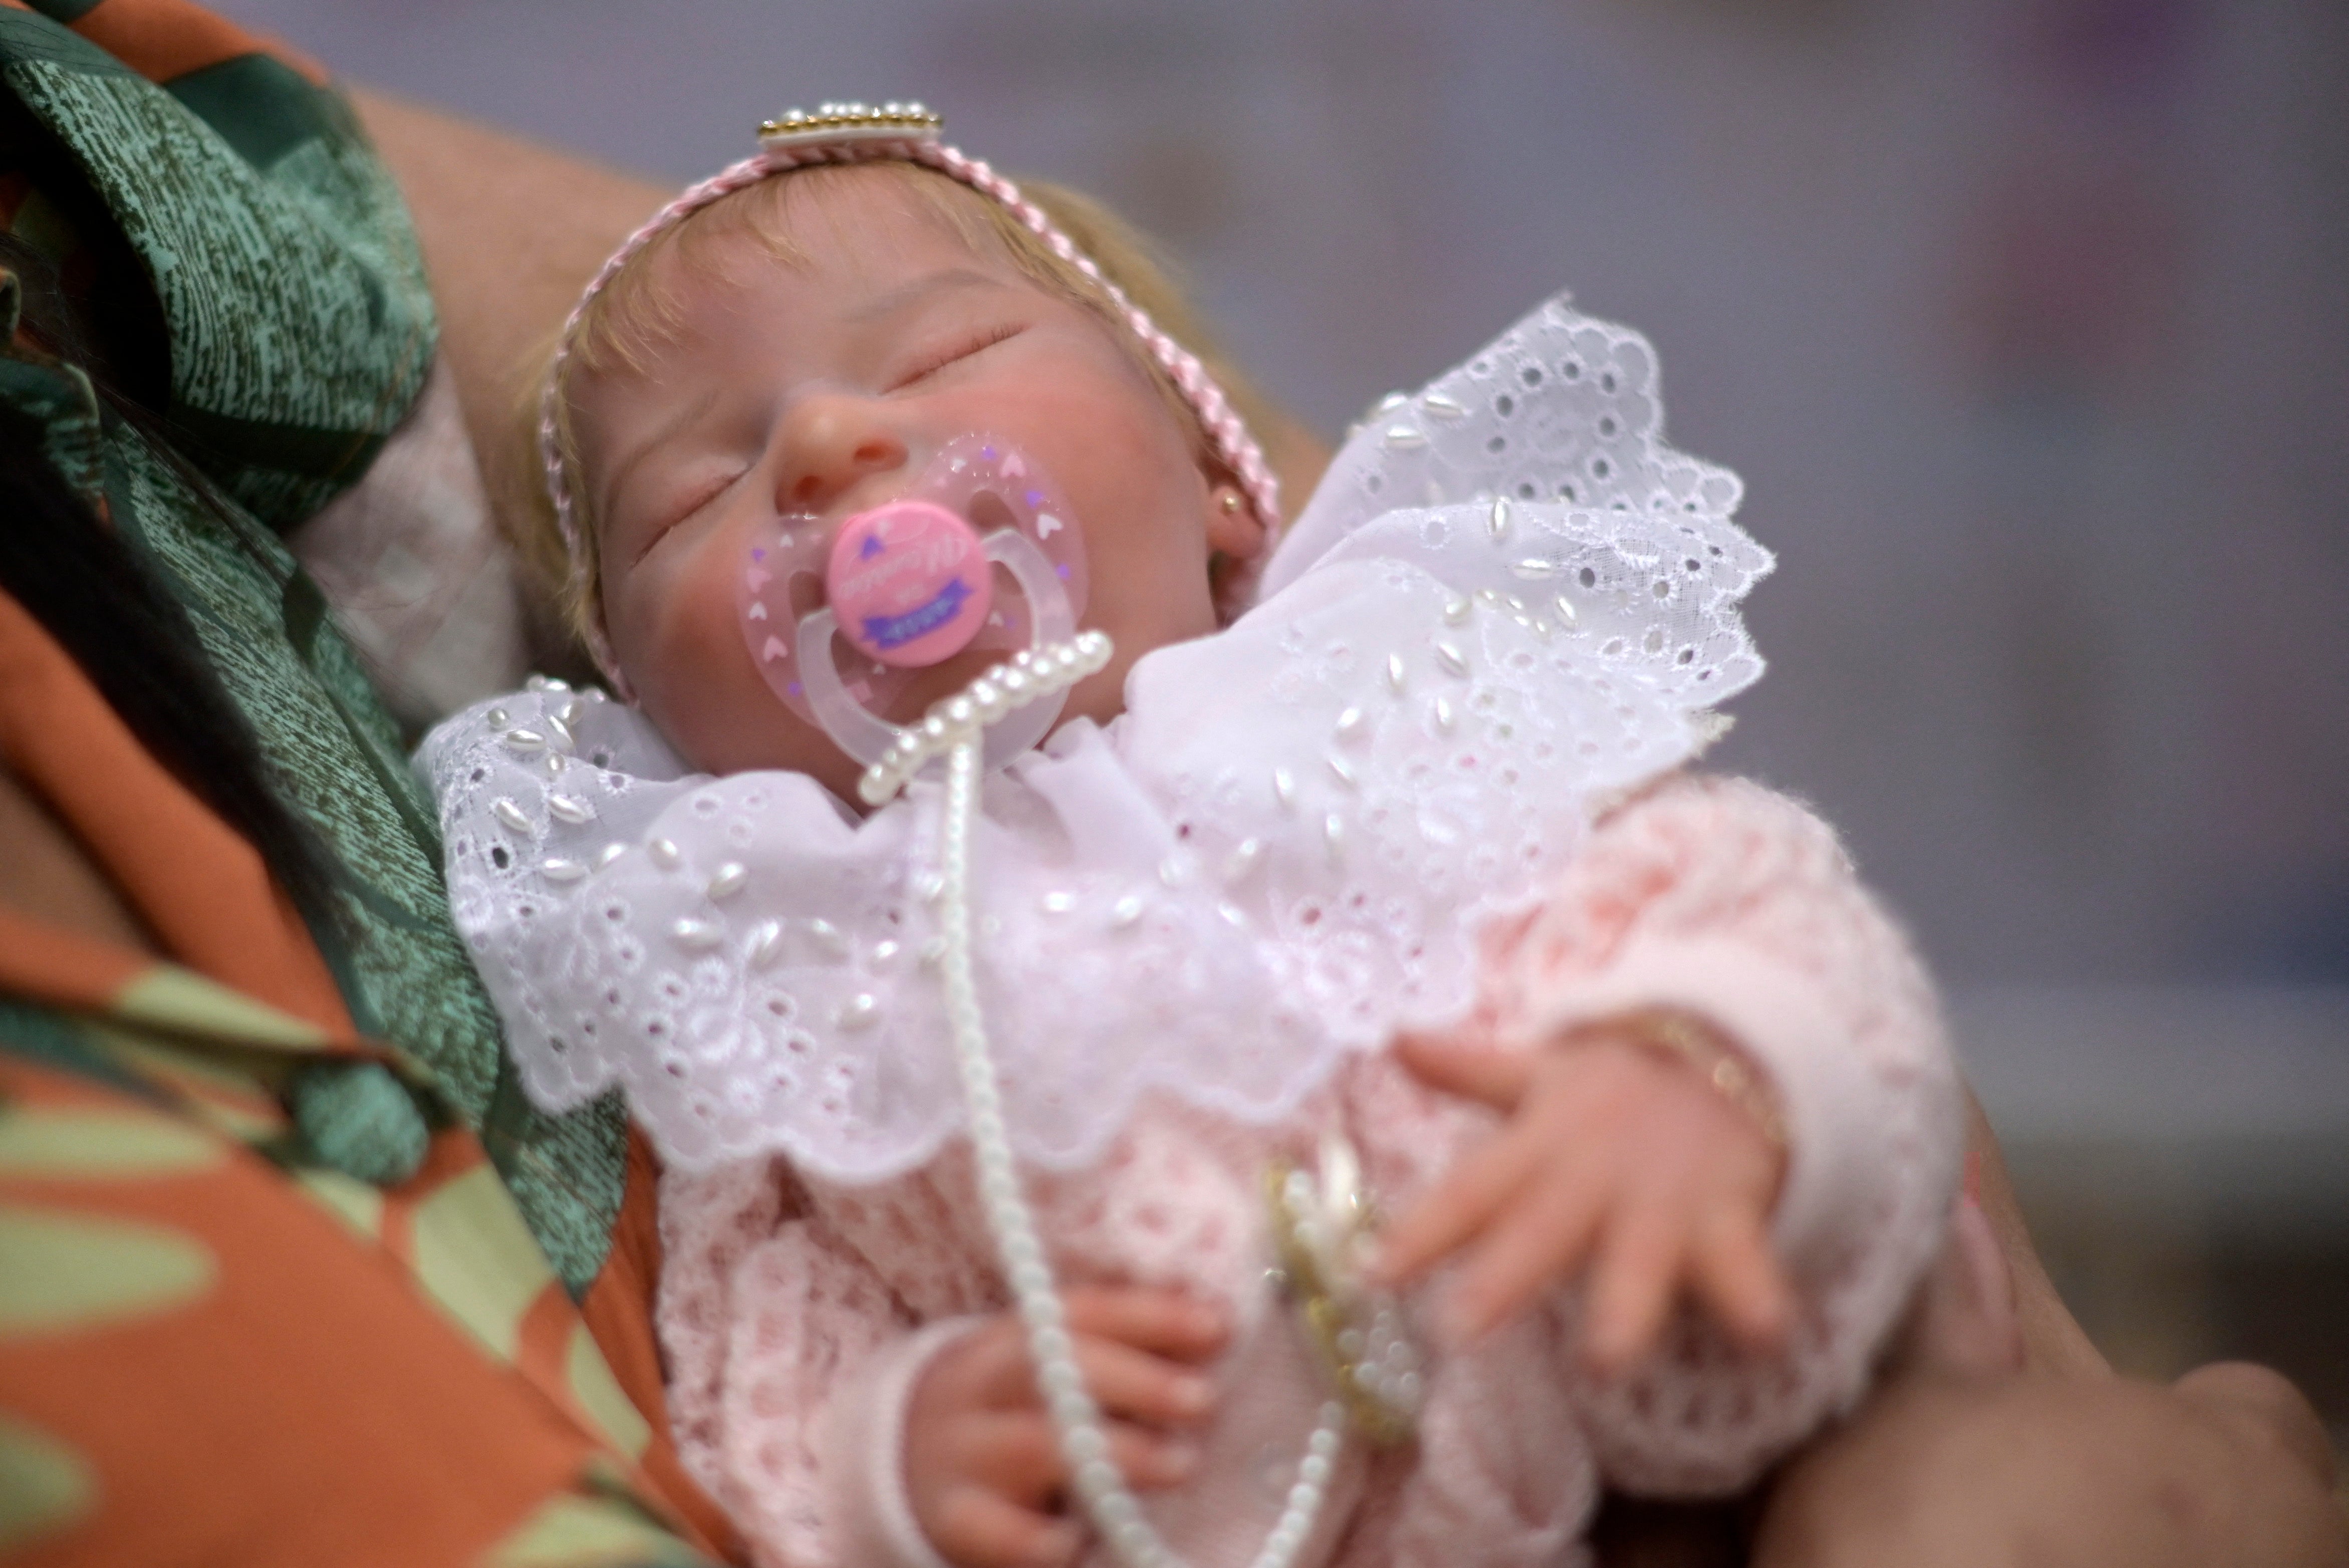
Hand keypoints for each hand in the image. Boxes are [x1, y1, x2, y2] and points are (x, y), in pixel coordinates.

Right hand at [905, 1286, 1228, 1567]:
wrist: (909, 1462)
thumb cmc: (1020, 1411)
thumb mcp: (1056, 1367)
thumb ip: (1125, 1349)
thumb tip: (1217, 1330)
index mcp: (1014, 1335)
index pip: (1082, 1311)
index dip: (1151, 1315)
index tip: (1217, 1329)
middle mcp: (981, 1386)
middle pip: (1052, 1369)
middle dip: (1137, 1382)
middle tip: (1204, 1400)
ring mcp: (963, 1456)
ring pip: (1033, 1445)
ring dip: (1116, 1454)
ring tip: (1180, 1465)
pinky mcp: (956, 1521)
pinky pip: (1000, 1533)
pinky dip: (1044, 1539)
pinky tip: (1083, 1542)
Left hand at [1369, 1022, 1789, 1374]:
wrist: (1734, 1056)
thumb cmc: (1618, 1088)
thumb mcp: (1543, 1076)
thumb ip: (1469, 1070)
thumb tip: (1397, 1038)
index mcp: (1541, 1145)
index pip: (1470, 1191)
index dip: (1421, 1233)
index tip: (1370, 1275)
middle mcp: (1594, 1178)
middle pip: (1541, 1229)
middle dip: (1503, 1278)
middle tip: (1458, 1330)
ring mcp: (1662, 1201)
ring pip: (1639, 1260)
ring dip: (1625, 1309)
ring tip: (1605, 1362)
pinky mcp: (1728, 1219)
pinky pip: (1746, 1264)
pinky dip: (1759, 1298)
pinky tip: (1768, 1338)